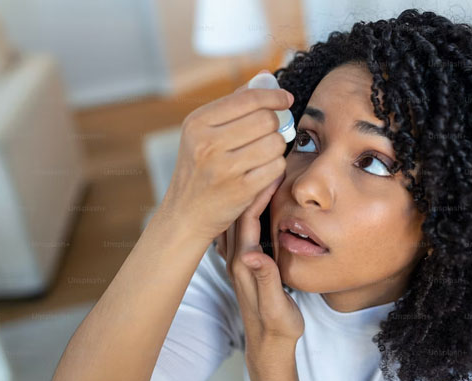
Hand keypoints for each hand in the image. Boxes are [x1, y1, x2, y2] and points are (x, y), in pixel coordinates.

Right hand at [157, 69, 292, 242]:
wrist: (186, 213)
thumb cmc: (200, 168)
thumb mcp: (203, 132)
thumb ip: (234, 103)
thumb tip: (266, 77)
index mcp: (197, 122)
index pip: (248, 98)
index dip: (274, 96)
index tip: (285, 99)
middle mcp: (207, 143)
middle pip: (266, 119)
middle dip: (275, 124)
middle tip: (272, 131)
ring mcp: (224, 168)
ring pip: (275, 143)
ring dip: (277, 146)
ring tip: (265, 152)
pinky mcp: (240, 190)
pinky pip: (276, 167)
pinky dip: (276, 167)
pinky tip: (265, 169)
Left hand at [222, 171, 303, 347]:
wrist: (268, 346)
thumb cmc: (277, 327)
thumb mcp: (276, 306)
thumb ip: (265, 280)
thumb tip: (252, 255)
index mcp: (245, 264)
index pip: (247, 219)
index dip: (258, 192)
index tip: (272, 169)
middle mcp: (237, 259)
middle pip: (238, 212)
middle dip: (250, 184)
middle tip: (263, 161)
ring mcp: (239, 261)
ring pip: (237, 218)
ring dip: (248, 194)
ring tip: (258, 172)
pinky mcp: (245, 264)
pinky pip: (242, 228)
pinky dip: (249, 209)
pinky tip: (256, 200)